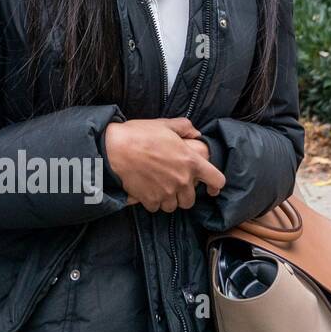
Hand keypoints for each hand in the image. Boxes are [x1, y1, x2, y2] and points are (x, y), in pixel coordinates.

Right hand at [102, 118, 224, 212]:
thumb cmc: (139, 134)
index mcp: (191, 162)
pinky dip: (152, 202)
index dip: (215, 185)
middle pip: (191, 200)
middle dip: (184, 194)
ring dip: (168, 200)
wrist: (113, 149)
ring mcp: (167, 192)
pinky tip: (146, 191)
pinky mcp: (151, 200)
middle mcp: (182, 180)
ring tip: (158, 189)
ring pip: (174, 206)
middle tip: (173, 184)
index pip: (217, 181)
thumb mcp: (164, 124)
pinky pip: (157, 207)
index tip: (210, 187)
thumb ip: (185, 127)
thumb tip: (196, 133)